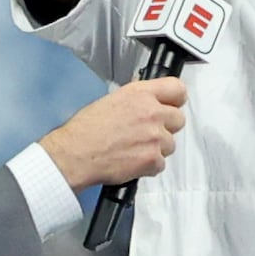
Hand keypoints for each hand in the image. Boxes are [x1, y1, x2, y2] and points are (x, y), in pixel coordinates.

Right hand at [38, 77, 187, 191]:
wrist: (75, 154)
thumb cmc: (86, 130)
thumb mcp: (112, 100)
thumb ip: (137, 100)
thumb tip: (148, 102)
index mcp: (140, 94)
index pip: (178, 89)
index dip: (175, 100)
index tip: (172, 105)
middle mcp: (151, 112)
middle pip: (179, 119)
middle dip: (166, 127)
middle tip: (148, 133)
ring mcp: (155, 136)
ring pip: (171, 144)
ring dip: (157, 148)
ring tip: (135, 149)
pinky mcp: (152, 159)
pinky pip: (161, 164)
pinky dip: (149, 166)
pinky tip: (132, 161)